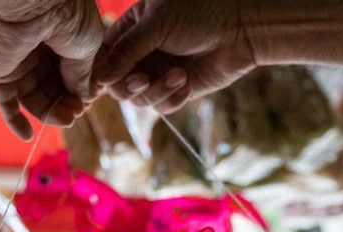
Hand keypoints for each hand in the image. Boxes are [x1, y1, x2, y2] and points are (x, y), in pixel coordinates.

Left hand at [0, 0, 103, 139]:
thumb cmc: (67, 12)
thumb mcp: (86, 47)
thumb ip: (82, 75)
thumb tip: (84, 98)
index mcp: (60, 36)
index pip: (69, 72)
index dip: (80, 90)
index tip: (91, 100)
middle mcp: (37, 48)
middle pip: (51, 88)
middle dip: (65, 103)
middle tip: (77, 113)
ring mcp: (17, 60)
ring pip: (33, 97)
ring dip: (49, 113)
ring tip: (67, 119)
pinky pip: (5, 101)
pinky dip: (13, 121)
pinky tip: (26, 136)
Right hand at [93, 0, 255, 112]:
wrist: (243, 28)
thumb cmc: (200, 14)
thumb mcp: (156, 25)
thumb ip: (126, 51)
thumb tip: (99, 80)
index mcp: (133, 29)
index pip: (104, 55)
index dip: (102, 71)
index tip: (106, 79)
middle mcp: (143, 53)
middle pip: (117, 83)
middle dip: (127, 85)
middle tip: (142, 79)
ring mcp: (159, 72)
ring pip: (138, 98)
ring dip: (155, 90)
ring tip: (178, 76)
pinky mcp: (177, 90)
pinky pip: (161, 106)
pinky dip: (171, 97)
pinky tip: (186, 81)